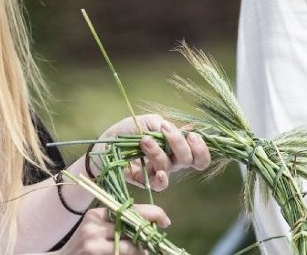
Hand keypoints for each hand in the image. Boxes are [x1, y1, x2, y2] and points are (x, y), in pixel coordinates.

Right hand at [56, 205, 170, 254]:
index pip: (129, 208)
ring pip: (133, 246)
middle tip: (157, 243)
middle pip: (133, 227)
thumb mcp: (95, 231)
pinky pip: (125, 254)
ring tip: (142, 252)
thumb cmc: (83, 248)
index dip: (152, 213)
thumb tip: (148, 224)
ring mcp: (94, 241)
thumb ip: (115, 225)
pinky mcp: (95, 252)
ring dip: (142, 251)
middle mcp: (95, 224)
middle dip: (149, 236)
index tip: (166, 221)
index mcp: (96, 214)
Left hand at [93, 114, 210, 191]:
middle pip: (189, 160)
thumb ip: (161, 124)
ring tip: (143, 140)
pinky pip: (161, 184)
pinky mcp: (146, 180)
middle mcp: (170, 160)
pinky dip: (161, 177)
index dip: (201, 148)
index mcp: (174, 146)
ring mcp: (158, 170)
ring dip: (159, 151)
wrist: (104, 144)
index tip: (191, 135)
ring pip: (171, 167)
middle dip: (180, 144)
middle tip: (165, 130)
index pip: (198, 153)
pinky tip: (156, 171)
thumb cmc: (126, 131)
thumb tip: (178, 129)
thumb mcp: (145, 121)